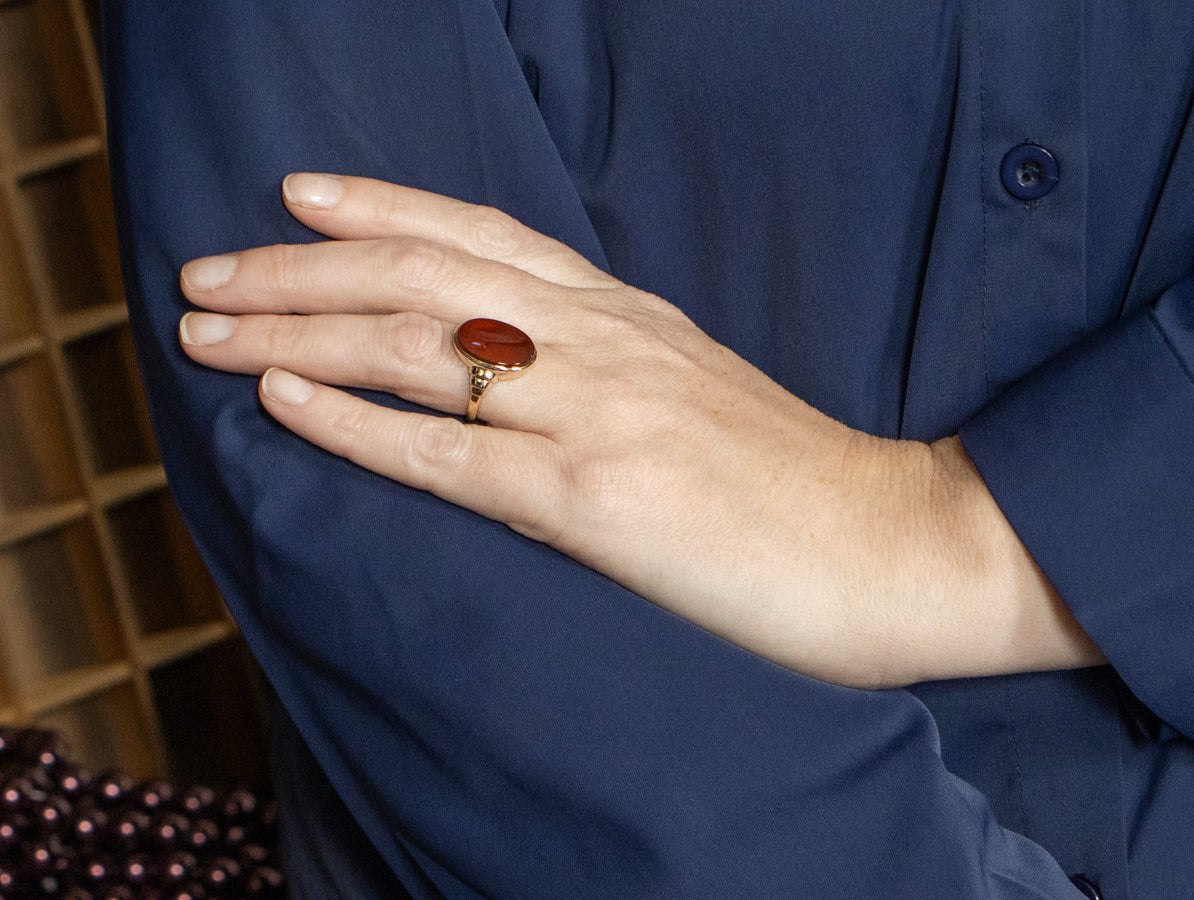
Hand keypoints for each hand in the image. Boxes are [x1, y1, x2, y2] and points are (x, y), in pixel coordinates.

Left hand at [178, 174, 1102, 687]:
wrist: (897, 546)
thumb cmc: (797, 483)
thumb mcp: (700, 391)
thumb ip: (615, 364)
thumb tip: (529, 365)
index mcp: (630, 318)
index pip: (483, 237)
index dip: (383, 209)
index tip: (300, 197)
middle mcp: (604, 344)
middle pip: (426, 280)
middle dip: (301, 269)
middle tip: (208, 272)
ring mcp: (598, 414)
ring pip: (418, 351)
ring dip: (297, 331)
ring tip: (205, 326)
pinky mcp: (596, 498)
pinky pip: (446, 456)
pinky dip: (353, 423)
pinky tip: (278, 402)